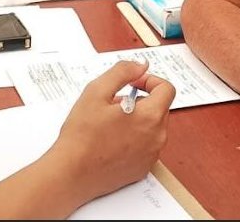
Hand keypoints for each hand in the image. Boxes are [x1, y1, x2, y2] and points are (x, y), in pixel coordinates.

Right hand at [47, 61, 175, 202]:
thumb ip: (123, 72)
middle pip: (159, 108)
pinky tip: (112, 140)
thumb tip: (141, 65)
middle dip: (141, 100)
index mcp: (150, 116)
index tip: (133, 83)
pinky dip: (134, 138)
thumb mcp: (97, 91)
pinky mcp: (142, 169)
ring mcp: (151, 156)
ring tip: (110, 123)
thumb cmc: (82, 135)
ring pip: (152, 127)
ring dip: (137, 119)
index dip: (150, 80)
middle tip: (114, 103)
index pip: (166, 89)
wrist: (72, 173)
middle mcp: (157, 137)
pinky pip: (146, 146)